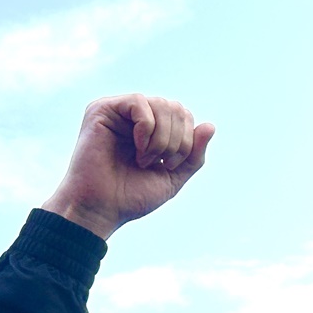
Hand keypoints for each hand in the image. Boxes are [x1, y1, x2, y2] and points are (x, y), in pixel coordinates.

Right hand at [41, 94, 214, 238]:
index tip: (170, 165)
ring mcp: (118, 111)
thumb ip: (193, 154)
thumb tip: (210, 125)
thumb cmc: (131, 196)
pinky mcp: (102, 109)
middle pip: (176, 107)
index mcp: (151, 129)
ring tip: (145, 160)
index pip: (184, 115)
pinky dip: (147, 129)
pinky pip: (139, 102)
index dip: (188, 140)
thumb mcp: (172, 177)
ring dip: (162, 138)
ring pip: (161, 103)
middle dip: (177, 140)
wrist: (101, 209)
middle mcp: (134, 116)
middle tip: (159, 163)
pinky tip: (137, 148)